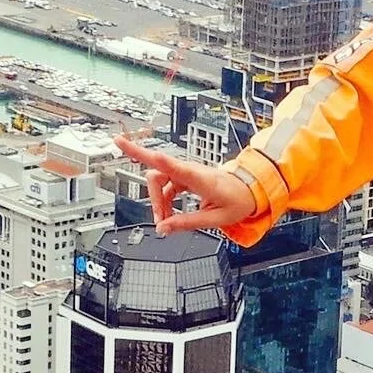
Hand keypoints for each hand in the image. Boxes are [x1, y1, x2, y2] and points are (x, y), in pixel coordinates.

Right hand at [114, 133, 257, 233]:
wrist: (250, 189)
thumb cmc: (238, 200)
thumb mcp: (214, 219)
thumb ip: (186, 223)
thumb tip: (163, 228)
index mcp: (198, 178)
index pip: (168, 164)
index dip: (144, 154)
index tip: (122, 143)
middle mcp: (189, 171)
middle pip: (156, 177)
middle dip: (153, 199)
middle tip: (160, 220)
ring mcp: (186, 172)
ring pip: (159, 182)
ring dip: (159, 202)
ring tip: (167, 220)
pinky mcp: (185, 176)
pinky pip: (166, 186)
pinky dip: (165, 201)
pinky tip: (171, 214)